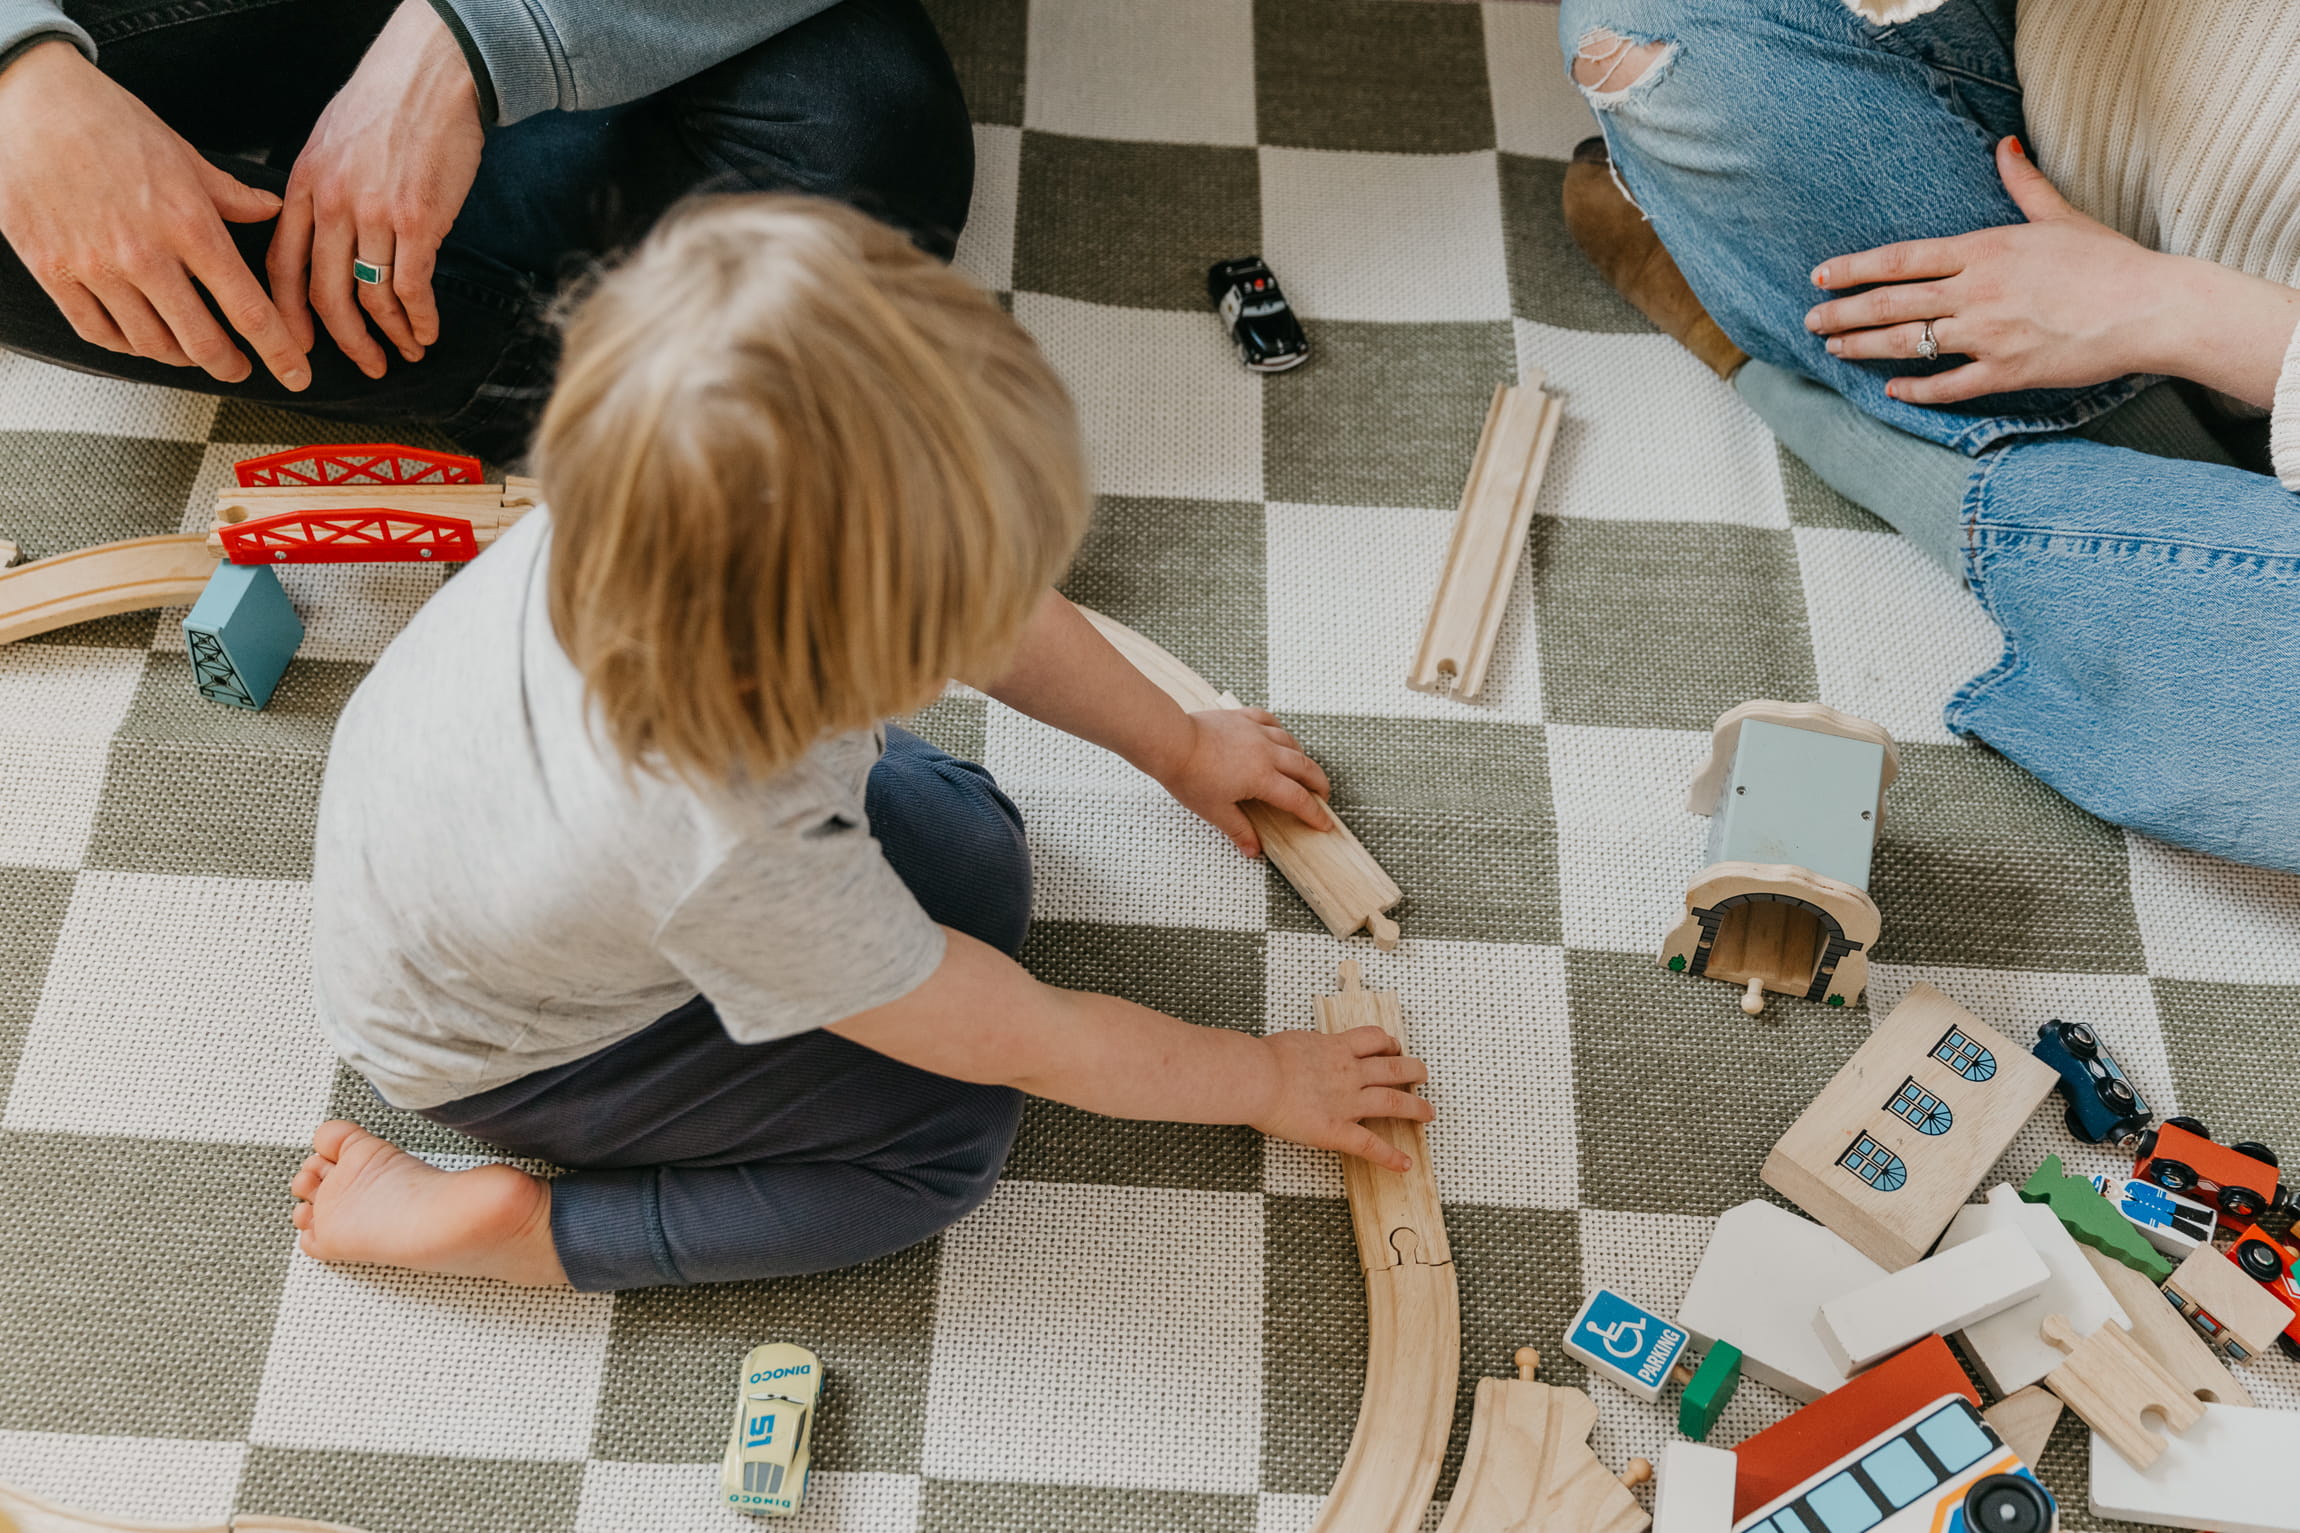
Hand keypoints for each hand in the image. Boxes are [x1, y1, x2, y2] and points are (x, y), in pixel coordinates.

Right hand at [0, 40, 307, 387]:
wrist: (27, 99)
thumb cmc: (106, 119)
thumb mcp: (183, 155)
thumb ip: (230, 195)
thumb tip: (271, 209)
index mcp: (188, 225)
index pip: (248, 309)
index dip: (279, 352)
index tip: (296, 374)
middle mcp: (143, 254)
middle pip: (202, 342)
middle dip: (230, 365)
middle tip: (239, 368)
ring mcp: (94, 266)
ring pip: (150, 344)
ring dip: (180, 357)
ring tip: (191, 350)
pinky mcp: (51, 270)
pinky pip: (97, 331)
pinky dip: (126, 345)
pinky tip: (141, 338)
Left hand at [269, 0, 482, 377]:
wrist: (432, 75)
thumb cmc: (387, 104)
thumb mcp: (329, 142)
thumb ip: (320, 190)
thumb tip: (323, 235)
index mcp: (303, 187)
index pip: (282, 265)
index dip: (289, 314)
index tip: (300, 346)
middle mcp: (331, 204)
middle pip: (325, 293)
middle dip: (345, 341)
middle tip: (364, 365)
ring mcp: (373, 214)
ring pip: (372, 297)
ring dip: (392, 334)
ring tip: (408, 350)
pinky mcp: (418, 220)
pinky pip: (412, 286)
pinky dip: (422, 317)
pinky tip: (429, 330)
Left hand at [1153, 707, 1334, 856]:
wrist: (1172, 742)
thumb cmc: (1190, 776)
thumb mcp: (1215, 811)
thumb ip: (1239, 830)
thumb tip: (1254, 850)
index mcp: (1262, 778)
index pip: (1297, 799)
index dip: (1314, 814)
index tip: (1324, 823)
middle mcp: (1266, 752)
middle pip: (1304, 768)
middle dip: (1318, 783)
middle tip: (1323, 795)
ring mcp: (1255, 732)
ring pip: (1291, 743)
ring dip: (1302, 758)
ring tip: (1303, 769)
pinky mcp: (1242, 718)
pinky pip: (1270, 721)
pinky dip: (1281, 730)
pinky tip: (1280, 737)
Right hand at [1251, 1027, 1431, 1172]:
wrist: (1257, 1077)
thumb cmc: (1262, 1059)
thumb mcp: (1290, 1043)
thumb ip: (1304, 1050)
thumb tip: (1299, 1054)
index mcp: (1335, 1048)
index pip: (1372, 1039)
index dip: (1388, 1043)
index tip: (1393, 1046)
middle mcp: (1348, 1073)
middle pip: (1392, 1068)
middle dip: (1412, 1070)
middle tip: (1421, 1074)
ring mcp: (1346, 1102)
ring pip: (1392, 1101)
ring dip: (1415, 1107)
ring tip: (1428, 1112)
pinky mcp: (1337, 1130)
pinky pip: (1370, 1145)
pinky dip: (1390, 1157)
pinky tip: (1404, 1164)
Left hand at [1804, 136, 2173, 405]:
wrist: (2150, 306)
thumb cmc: (2108, 260)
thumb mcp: (2061, 214)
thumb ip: (2024, 184)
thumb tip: (2005, 145)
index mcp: (1984, 249)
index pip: (1901, 258)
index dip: (1854, 269)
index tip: (1820, 277)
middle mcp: (1977, 291)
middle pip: (1892, 303)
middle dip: (1844, 314)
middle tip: (1809, 322)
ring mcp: (1989, 334)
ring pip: (1910, 343)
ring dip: (1866, 348)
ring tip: (1834, 350)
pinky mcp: (2007, 371)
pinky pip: (1949, 386)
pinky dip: (1917, 390)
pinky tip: (1891, 391)